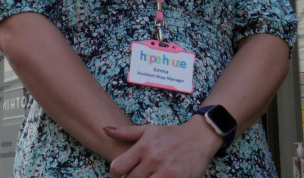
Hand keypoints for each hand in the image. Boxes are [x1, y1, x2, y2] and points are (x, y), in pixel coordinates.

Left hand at [105, 119, 221, 177]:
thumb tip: (105, 129)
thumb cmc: (171, 135)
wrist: (199, 137)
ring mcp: (167, 172)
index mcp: (143, 147)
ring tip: (145, 177)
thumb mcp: (149, 130)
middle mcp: (153, 159)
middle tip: (132, 177)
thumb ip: (126, 133)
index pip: (118, 167)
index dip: (113, 176)